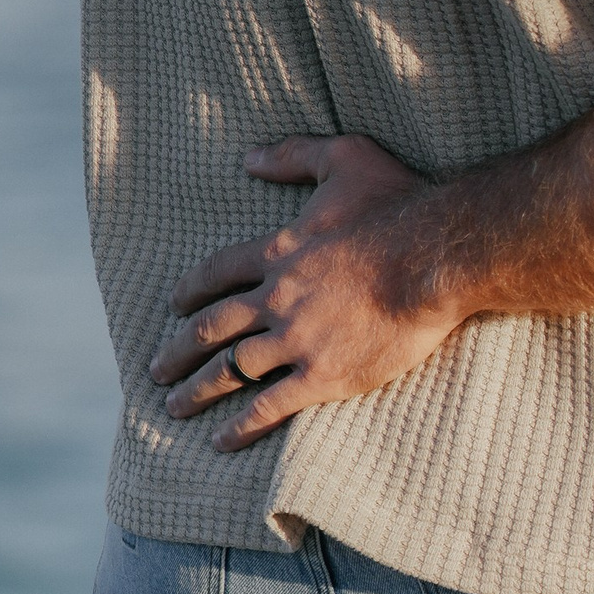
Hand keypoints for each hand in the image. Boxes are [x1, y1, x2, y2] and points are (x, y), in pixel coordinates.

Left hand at [150, 135, 453, 450]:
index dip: (191, 290)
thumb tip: (250, 158)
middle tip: (157, 369)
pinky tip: (221, 439)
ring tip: (176, 407)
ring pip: (231, 370)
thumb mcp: (345, 158)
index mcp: (278, 251)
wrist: (435, 257)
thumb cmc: (398, 205)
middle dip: (178, 351)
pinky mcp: (323, 374)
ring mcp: (296, 339)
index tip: (175, 307)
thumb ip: (295, 154)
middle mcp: (276, 298)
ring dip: (198, 390)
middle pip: (211, 328)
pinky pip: (270, 405)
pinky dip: (241, 425)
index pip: (217, 273)